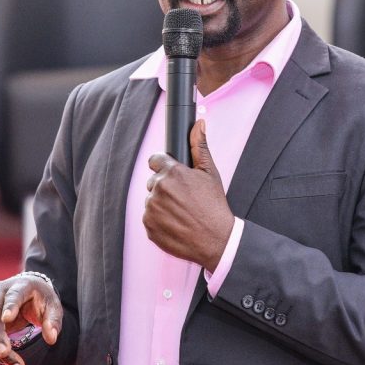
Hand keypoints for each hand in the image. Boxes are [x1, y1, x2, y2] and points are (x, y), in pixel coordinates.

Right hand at [0, 273, 62, 364]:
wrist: (26, 291)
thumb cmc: (40, 300)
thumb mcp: (53, 307)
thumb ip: (53, 321)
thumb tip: (51, 338)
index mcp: (20, 285)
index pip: (13, 295)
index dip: (9, 307)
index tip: (7, 319)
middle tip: (5, 353)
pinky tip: (7, 362)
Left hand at [144, 120, 234, 271]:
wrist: (216, 240)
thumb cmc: (214, 206)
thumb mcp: (210, 173)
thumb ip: (200, 146)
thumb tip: (199, 124)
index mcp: (171, 173)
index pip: (155, 160)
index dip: (165, 167)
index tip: (174, 176)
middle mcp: (158, 189)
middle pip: (153, 181)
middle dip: (165, 187)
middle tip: (183, 198)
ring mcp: (151, 209)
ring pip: (151, 200)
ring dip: (162, 204)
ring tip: (181, 212)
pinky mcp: (148, 226)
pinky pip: (149, 217)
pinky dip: (159, 220)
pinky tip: (175, 222)